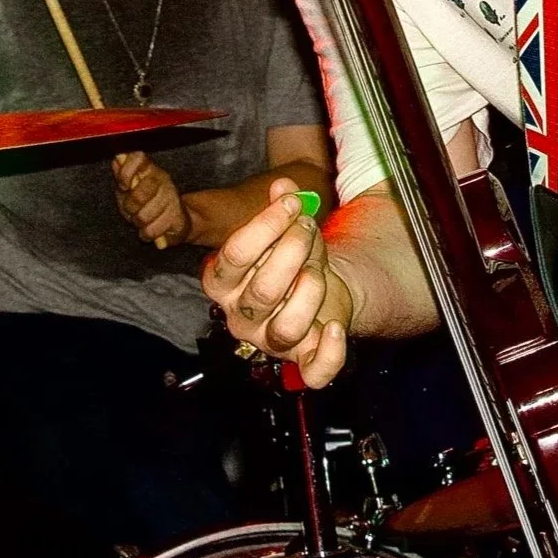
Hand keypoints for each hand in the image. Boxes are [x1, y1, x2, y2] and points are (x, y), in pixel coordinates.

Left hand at [113, 151, 191, 247]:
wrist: (174, 221)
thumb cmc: (146, 202)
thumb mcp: (129, 188)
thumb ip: (122, 175)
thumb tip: (117, 160)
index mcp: (149, 168)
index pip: (138, 158)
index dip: (126, 172)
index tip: (123, 186)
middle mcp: (162, 179)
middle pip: (140, 193)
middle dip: (130, 207)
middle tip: (131, 211)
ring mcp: (172, 197)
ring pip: (145, 215)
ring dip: (138, 222)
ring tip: (140, 221)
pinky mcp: (178, 217)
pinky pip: (153, 229)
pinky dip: (146, 233)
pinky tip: (147, 231)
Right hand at [201, 181, 353, 386]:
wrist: (315, 290)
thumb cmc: (290, 258)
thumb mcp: (285, 229)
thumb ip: (282, 207)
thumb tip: (283, 186)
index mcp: (222, 282)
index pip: (235, 254)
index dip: (266, 225)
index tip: (292, 203)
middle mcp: (238, 316)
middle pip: (263, 290)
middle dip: (293, 252)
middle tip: (309, 230)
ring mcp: (267, 341)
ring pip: (287, 326)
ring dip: (311, 292)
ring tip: (318, 271)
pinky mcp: (299, 361)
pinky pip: (313, 371)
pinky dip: (329, 353)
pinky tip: (335, 326)